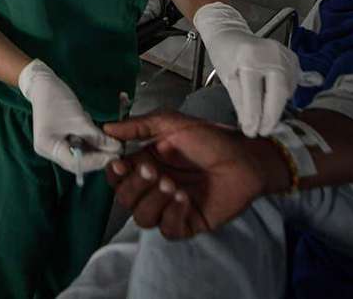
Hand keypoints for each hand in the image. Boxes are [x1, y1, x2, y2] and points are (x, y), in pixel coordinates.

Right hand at [18, 60, 121, 172]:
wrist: (43, 83)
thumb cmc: (57, 99)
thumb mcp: (79, 119)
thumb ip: (97, 137)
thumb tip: (117, 149)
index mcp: (48, 148)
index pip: (75, 163)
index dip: (96, 162)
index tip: (115, 156)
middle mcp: (49, 151)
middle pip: (77, 162)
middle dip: (97, 157)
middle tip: (117, 152)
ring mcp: (54, 146)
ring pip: (79, 154)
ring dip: (95, 150)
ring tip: (111, 144)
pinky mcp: (60, 139)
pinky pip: (77, 146)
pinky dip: (90, 142)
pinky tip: (100, 137)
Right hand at [103, 112, 285, 238]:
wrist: (246, 159)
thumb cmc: (210, 139)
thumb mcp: (171, 123)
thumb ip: (138, 126)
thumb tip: (106, 128)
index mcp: (145, 163)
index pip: (116, 176)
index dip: (114, 173)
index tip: (119, 163)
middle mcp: (153, 187)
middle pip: (125, 198)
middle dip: (135, 186)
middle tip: (154, 171)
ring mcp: (169, 207)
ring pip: (142, 217)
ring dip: (153, 201)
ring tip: (173, 185)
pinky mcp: (187, 223)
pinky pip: (167, 229)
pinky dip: (172, 214)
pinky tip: (185, 199)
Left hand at [193, 3, 318, 135]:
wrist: (231, 33)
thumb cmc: (225, 55)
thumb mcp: (227, 78)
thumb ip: (240, 101)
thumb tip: (249, 125)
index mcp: (250, 58)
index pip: (255, 93)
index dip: (254, 116)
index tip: (252, 132)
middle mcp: (271, 55)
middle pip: (279, 92)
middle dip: (272, 116)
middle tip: (263, 132)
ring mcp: (285, 55)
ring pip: (288, 89)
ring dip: (277, 107)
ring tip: (266, 119)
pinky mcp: (293, 58)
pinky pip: (292, 83)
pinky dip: (284, 96)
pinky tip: (274, 103)